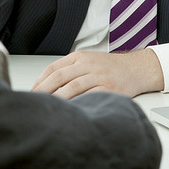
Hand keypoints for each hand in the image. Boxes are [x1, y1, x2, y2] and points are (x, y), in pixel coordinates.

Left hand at [31, 49, 164, 99]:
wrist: (137, 69)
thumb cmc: (110, 67)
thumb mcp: (88, 60)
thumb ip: (70, 69)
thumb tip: (46, 85)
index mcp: (80, 56)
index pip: (53, 68)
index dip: (40, 81)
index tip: (31, 93)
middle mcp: (88, 64)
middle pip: (59, 77)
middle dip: (44, 91)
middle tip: (34, 103)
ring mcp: (99, 76)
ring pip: (72, 87)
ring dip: (57, 99)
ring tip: (47, 109)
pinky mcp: (109, 88)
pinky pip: (90, 96)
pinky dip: (78, 104)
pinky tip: (69, 111)